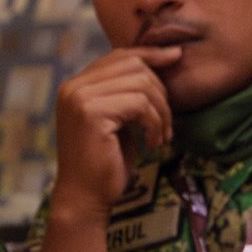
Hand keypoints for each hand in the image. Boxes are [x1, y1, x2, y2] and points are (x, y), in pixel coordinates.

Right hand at [49, 47, 180, 220]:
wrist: (87, 196)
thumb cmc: (107, 160)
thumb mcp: (121, 118)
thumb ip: (130, 90)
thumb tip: (167, 55)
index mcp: (77, 85)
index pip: (120, 55)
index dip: (152, 55)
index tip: (177, 56)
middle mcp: (73, 86)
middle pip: (134, 65)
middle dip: (160, 91)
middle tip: (165, 122)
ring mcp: (79, 98)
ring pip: (141, 84)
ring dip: (161, 111)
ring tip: (161, 135)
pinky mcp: (91, 113)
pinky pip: (139, 103)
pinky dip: (154, 122)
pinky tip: (153, 141)